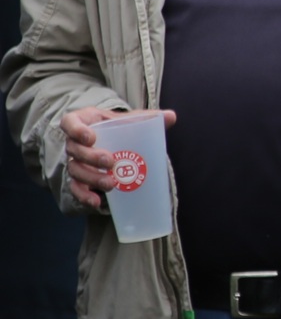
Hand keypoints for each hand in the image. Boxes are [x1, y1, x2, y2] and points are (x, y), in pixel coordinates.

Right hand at [59, 105, 174, 211]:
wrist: (112, 141)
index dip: (76, 130)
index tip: (91, 137)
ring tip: (110, 183)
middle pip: (74, 150)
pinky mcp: (78, 178)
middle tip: (110, 161)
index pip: (70, 123)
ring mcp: (74, 161)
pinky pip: (76, 188)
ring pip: (75, 170)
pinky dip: (84, 196)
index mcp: (84, 122)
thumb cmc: (118, 127)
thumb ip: (148, 118)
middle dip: (90, 157)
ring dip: (91, 178)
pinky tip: (97, 202)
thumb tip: (171, 116)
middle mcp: (74, 142)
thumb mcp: (130, 120)